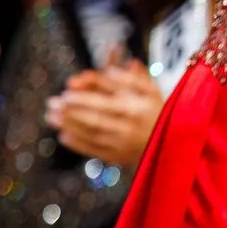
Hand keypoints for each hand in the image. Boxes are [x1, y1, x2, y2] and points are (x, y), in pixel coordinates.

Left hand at [46, 61, 164, 166]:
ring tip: (51, 117)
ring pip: (92, 134)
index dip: (84, 96)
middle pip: (94, 118)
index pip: (104, 101)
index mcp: (136, 108)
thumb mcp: (152, 90)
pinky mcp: (120, 157)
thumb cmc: (162, 110)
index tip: (66, 90)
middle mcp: (128, 127)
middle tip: (52, 103)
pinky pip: (96, 151)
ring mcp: (123, 144)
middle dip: (70, 111)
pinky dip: (79, 145)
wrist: (176, 143)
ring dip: (69, 126)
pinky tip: (64, 137)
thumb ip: (132, 78)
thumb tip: (109, 70)